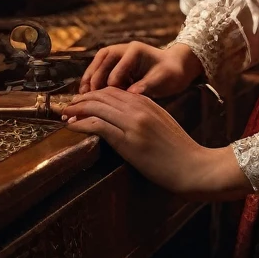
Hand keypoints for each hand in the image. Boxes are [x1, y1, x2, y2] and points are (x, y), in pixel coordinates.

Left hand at [63, 87, 249, 199]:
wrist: (193, 166)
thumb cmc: (180, 151)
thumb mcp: (163, 123)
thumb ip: (145, 115)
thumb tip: (125, 118)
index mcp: (148, 102)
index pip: (114, 91)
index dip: (95, 94)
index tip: (83, 101)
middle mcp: (139, 108)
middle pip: (102, 95)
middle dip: (82, 99)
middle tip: (68, 106)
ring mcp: (133, 123)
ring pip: (97, 107)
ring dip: (77, 109)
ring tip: (65, 114)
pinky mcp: (128, 140)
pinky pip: (98, 125)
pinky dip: (81, 123)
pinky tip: (71, 126)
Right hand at [78, 40, 201, 95]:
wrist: (175, 68)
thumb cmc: (171, 73)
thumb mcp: (162, 79)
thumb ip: (146, 85)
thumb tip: (131, 94)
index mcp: (136, 50)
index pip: (118, 63)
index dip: (112, 79)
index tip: (109, 95)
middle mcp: (124, 49)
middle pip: (103, 59)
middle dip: (95, 77)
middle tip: (88, 95)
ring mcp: (119, 55)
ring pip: (98, 62)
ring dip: (90, 77)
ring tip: (83, 93)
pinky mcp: (116, 64)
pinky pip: (100, 68)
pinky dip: (93, 79)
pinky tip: (89, 93)